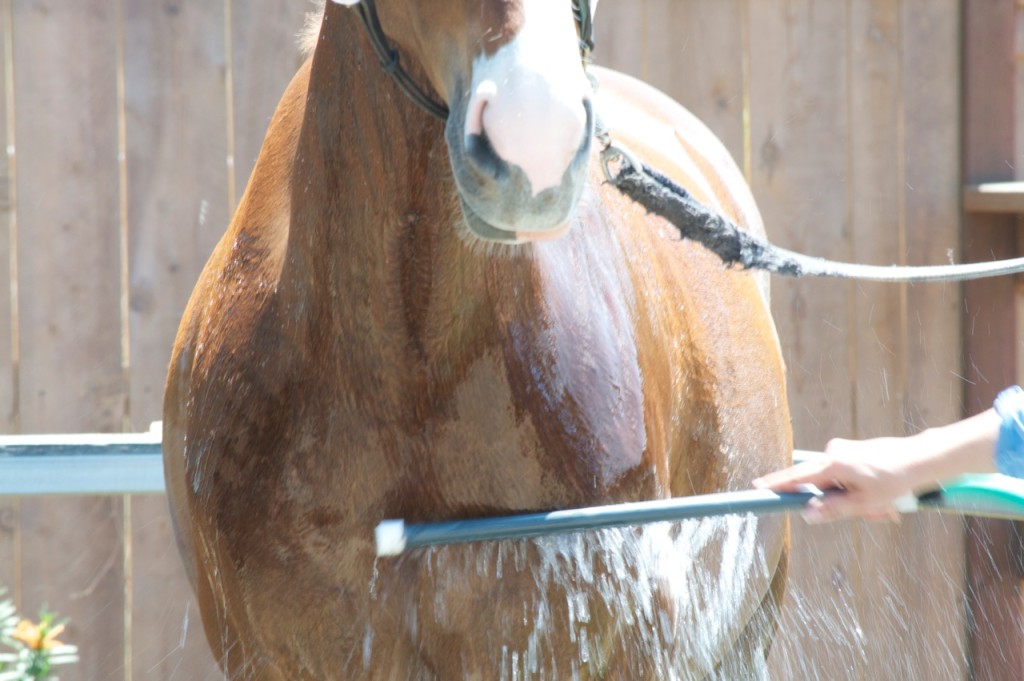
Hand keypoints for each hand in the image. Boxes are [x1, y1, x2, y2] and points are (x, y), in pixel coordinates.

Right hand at [753, 437, 922, 522]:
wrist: (920, 458)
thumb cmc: (895, 480)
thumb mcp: (865, 502)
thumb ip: (834, 509)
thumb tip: (808, 514)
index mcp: (833, 464)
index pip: (797, 479)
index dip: (776, 485)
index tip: (757, 488)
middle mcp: (833, 453)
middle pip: (819, 485)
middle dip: (841, 504)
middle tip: (877, 513)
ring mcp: (842, 451)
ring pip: (836, 484)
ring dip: (856, 501)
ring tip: (886, 508)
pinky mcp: (851, 452)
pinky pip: (845, 477)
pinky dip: (860, 492)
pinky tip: (885, 499)